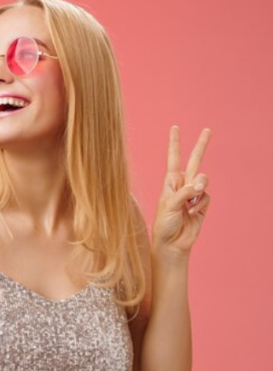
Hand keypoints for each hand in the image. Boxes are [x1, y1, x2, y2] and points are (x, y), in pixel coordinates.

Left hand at [153, 125, 211, 258]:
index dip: (174, 143)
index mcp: (170, 181)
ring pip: (203, 180)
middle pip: (194, 160)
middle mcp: (182, 184)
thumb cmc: (164, 224)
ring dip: (198, 190)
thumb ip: (184, 192)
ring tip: (189, 204)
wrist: (172, 243)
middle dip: (201, 145)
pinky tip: (192, 213)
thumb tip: (199, 185)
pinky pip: (206, 196)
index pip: (173, 158)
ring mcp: (194, 193)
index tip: (174, 127)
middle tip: (207, 129)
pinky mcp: (202, 203)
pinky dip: (200, 205)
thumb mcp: (168, 206)